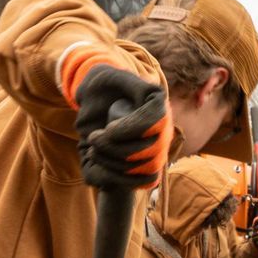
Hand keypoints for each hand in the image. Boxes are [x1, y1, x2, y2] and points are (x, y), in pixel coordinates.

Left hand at [71, 63, 169, 189]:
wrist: (100, 101)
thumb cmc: (105, 87)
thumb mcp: (113, 77)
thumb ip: (130, 82)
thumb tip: (151, 93)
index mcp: (159, 106)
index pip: (155, 122)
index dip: (130, 130)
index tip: (106, 129)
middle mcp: (164, 129)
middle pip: (150, 149)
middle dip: (116, 148)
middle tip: (93, 138)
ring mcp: (159, 149)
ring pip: (145, 167)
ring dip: (114, 163)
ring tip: (93, 149)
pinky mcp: (150, 166)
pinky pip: (144, 181)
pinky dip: (120, 178)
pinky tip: (102, 165)